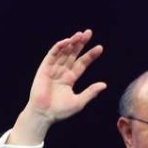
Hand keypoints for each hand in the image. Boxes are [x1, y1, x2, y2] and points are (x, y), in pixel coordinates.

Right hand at [10, 29, 106, 144]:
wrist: (43, 115)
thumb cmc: (59, 111)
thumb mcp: (79, 102)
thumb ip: (90, 92)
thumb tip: (104, 85)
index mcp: (69, 79)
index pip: (82, 64)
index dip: (90, 55)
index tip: (99, 48)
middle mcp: (61, 72)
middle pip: (72, 55)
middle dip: (80, 44)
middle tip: (89, 33)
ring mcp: (52, 70)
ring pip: (63, 53)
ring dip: (71, 43)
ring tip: (80, 35)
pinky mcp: (43, 70)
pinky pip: (51, 56)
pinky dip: (58, 48)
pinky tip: (66, 41)